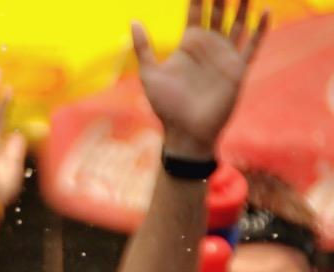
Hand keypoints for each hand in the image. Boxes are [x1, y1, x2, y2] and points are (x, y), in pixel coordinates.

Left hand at [132, 0, 267, 159]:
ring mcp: (225, 55)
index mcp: (189, 42)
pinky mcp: (238, 69)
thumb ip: (143, 47)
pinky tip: (265, 11)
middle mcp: (209, 44)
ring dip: (242, 5)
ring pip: (238, 22)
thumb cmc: (165, 105)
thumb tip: (133, 20)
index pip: (197, 9)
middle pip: (219, 10)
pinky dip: (259, 29)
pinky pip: (252, 45)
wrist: (185, 131)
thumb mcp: (150, 73)